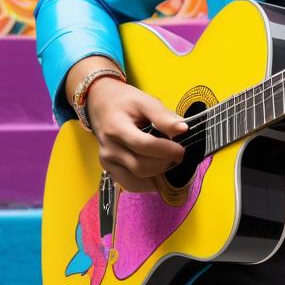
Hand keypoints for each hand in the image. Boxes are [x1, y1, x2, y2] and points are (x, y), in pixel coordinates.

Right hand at [85, 77, 187, 192]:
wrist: (101, 104)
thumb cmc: (124, 102)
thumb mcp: (144, 100)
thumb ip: (163, 115)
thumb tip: (183, 129)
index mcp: (116, 128)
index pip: (143, 145)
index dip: (166, 150)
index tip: (182, 149)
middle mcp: (109, 149)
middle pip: (140, 166)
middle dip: (165, 164)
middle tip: (178, 154)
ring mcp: (107, 162)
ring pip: (137, 180)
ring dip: (158, 175)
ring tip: (169, 161)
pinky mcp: (110, 170)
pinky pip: (131, 184)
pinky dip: (148, 183)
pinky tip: (159, 172)